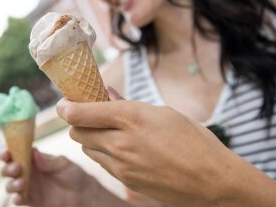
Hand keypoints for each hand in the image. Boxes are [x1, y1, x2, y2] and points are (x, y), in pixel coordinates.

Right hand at [0, 148, 95, 206]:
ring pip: (10, 185)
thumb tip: (34, 152)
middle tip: (17, 167)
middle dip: (8, 168)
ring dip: (11, 184)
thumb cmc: (73, 174)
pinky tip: (20, 197)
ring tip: (22, 182)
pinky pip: (18, 200)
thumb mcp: (63, 164)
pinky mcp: (31, 200)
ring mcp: (28, 187)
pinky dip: (16, 199)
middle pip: (8, 169)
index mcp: (34, 159)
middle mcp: (28, 172)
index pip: (16, 153)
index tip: (6, 153)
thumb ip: (48, 161)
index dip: (8, 153)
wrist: (82, 194)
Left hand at [57, 97, 230, 205]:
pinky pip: (102, 164)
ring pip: (87, 149)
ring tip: (108, 131)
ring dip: (90, 137)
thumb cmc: (194, 140)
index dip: (66, 106)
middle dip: (78, 121)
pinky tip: (121, 147)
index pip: (81, 113)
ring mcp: (121, 166)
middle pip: (77, 132)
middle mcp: (120, 143)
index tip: (64, 102)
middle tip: (90, 113)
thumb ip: (130, 105)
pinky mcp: (126, 181)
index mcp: (131, 118)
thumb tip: (109, 95)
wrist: (211, 180)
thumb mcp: (164, 113)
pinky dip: (103, 153)